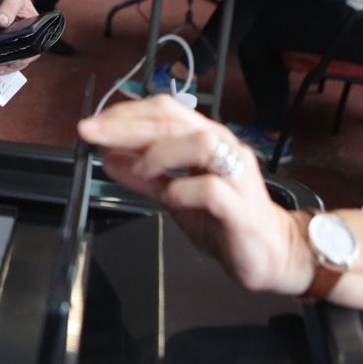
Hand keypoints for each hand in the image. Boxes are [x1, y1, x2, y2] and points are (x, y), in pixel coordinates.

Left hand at [0, 0, 39, 72]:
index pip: (33, 50)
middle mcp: (21, 41)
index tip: (14, 61)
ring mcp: (6, 44)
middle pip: (18, 60)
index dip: (24, 58)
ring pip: (5, 61)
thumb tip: (2, 22)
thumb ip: (8, 8)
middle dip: (9, 66)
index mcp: (34, 31)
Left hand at [78, 96, 310, 295]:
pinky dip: (184, 189)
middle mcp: (224, 148)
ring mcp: (237, 176)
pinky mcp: (242, 208)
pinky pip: (213, 189)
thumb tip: (108, 157)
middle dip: (129, 124)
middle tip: (93, 134)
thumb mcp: (172, 196)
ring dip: (161, 153)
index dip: (126, 113)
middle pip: (176, 121)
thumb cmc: (223, 219)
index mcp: (205, 139)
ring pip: (202, 143)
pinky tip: (168, 197)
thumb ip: (143, 177)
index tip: (92, 125)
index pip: (165, 110)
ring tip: (138, 170)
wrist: (270, 253)